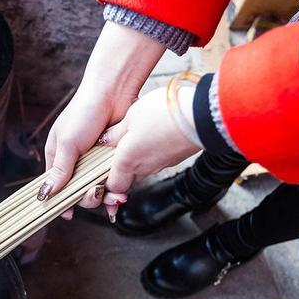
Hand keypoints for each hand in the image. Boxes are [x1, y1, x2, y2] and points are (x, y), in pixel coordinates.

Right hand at [39, 21, 165, 219]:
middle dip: (88, 197)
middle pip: (78, 191)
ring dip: (105, 195)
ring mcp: (95, 161)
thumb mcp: (68, 142)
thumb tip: (45, 193)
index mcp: (58, 156)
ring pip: (97, 188)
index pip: (55, 186)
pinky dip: (116, 190)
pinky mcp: (112, 159)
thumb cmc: (84, 112)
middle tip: (97, 193)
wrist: (114, 92)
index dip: (61, 200)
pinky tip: (120, 196)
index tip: (67, 213)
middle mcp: (75, 161)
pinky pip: (113, 180)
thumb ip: (59, 169)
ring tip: (114, 195)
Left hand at [78, 85, 201, 218]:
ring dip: (134, 164)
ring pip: (141, 172)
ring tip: (130, 147)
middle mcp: (144, 168)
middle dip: (117, 176)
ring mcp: (161, 165)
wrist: (201, 114)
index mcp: (127, 161)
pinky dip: (149, 156)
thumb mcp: (131, 116)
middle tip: (111, 162)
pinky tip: (149, 141)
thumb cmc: (164, 113)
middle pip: (125, 182)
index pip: (112, 186)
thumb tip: (105, 140)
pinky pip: (155, 163)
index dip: (104, 184)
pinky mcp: (174, 159)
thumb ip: (115, 132)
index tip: (97, 175)